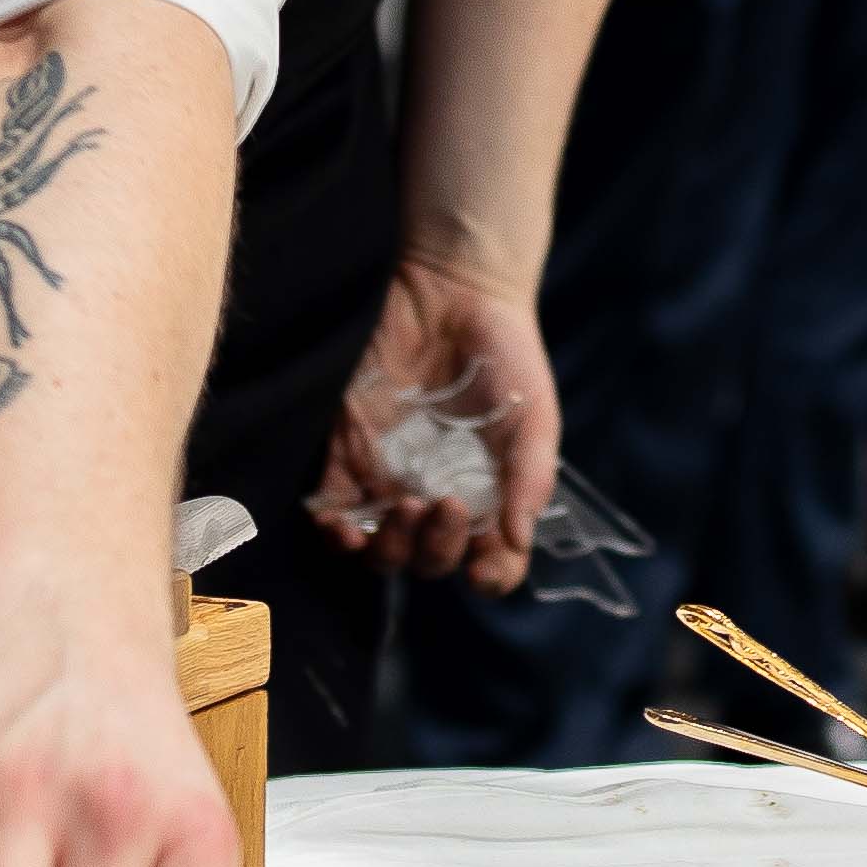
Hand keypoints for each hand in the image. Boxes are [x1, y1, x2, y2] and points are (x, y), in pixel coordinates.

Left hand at [313, 257, 556, 586]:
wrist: (454, 289)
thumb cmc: (505, 353)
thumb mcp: (534, 415)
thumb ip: (530, 478)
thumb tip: (514, 538)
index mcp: (489, 497)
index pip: (491, 562)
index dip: (490, 577)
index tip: (483, 568)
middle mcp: (439, 497)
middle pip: (430, 561)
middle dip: (436, 550)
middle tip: (442, 505)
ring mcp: (391, 478)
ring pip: (380, 548)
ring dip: (388, 549)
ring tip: (403, 511)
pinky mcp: (349, 452)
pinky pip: (333, 508)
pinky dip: (333, 530)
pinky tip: (341, 525)